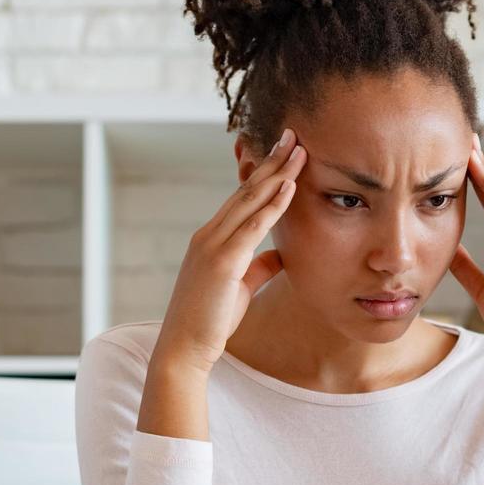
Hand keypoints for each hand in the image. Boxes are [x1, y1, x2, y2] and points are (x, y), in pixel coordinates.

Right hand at [151, 127, 306, 374]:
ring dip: (277, 173)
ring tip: (299, 149)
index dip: (265, 173)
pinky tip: (289, 186)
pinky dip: (272, 205)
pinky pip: (252, 227)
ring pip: (249, 200)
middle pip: (246, 189)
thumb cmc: (211, 321)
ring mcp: (213, 246)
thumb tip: (281, 253)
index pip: (242, 198)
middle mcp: (209, 234)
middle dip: (272, 161)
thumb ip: (259, 266)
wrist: (185, 349)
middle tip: (293, 135)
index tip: (285, 152)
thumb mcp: (241, 287)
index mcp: (212, 238)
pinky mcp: (221, 262)